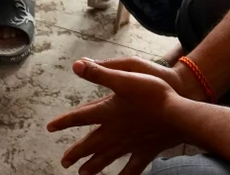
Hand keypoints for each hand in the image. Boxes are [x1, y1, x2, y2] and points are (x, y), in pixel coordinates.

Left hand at [47, 58, 183, 174]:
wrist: (179, 114)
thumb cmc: (153, 93)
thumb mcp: (124, 76)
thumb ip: (99, 73)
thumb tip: (76, 65)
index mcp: (107, 112)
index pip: (79, 117)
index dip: (64, 122)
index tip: (50, 128)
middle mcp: (115, 132)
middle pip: (91, 144)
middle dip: (76, 153)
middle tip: (64, 162)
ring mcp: (130, 144)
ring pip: (107, 158)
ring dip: (94, 166)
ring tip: (83, 174)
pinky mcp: (146, 151)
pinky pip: (133, 168)